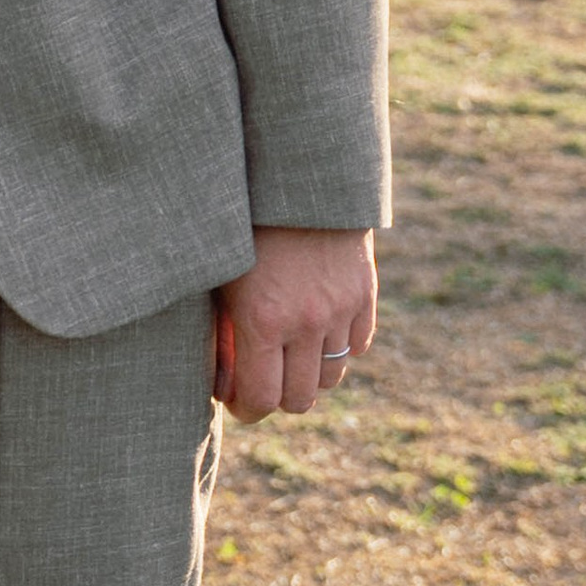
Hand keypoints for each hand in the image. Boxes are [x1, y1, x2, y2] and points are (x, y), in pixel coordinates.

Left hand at [213, 226, 376, 418]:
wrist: (299, 176)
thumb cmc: (243, 222)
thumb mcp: (221, 274)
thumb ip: (223, 329)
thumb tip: (221, 379)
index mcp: (262, 319)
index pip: (261, 399)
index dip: (246, 409)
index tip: (235, 400)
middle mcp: (306, 322)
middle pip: (300, 399)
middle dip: (277, 398)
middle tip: (262, 381)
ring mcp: (340, 310)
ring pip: (331, 376)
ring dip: (308, 375)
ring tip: (288, 355)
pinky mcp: (364, 295)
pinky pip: (358, 346)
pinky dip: (339, 348)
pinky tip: (317, 331)